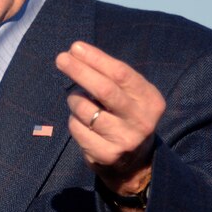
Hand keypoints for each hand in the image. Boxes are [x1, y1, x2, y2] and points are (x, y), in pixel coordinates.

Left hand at [55, 41, 165, 198]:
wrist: (133, 164)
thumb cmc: (124, 117)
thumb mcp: (128, 97)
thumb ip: (109, 78)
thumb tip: (75, 53)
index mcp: (150, 100)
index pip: (121, 74)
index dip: (97, 59)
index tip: (75, 47)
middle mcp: (142, 120)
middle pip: (105, 89)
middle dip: (80, 71)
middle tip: (61, 58)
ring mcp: (125, 140)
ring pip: (85, 109)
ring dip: (74, 100)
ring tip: (79, 101)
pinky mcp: (106, 155)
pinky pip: (77, 128)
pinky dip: (73, 120)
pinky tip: (82, 123)